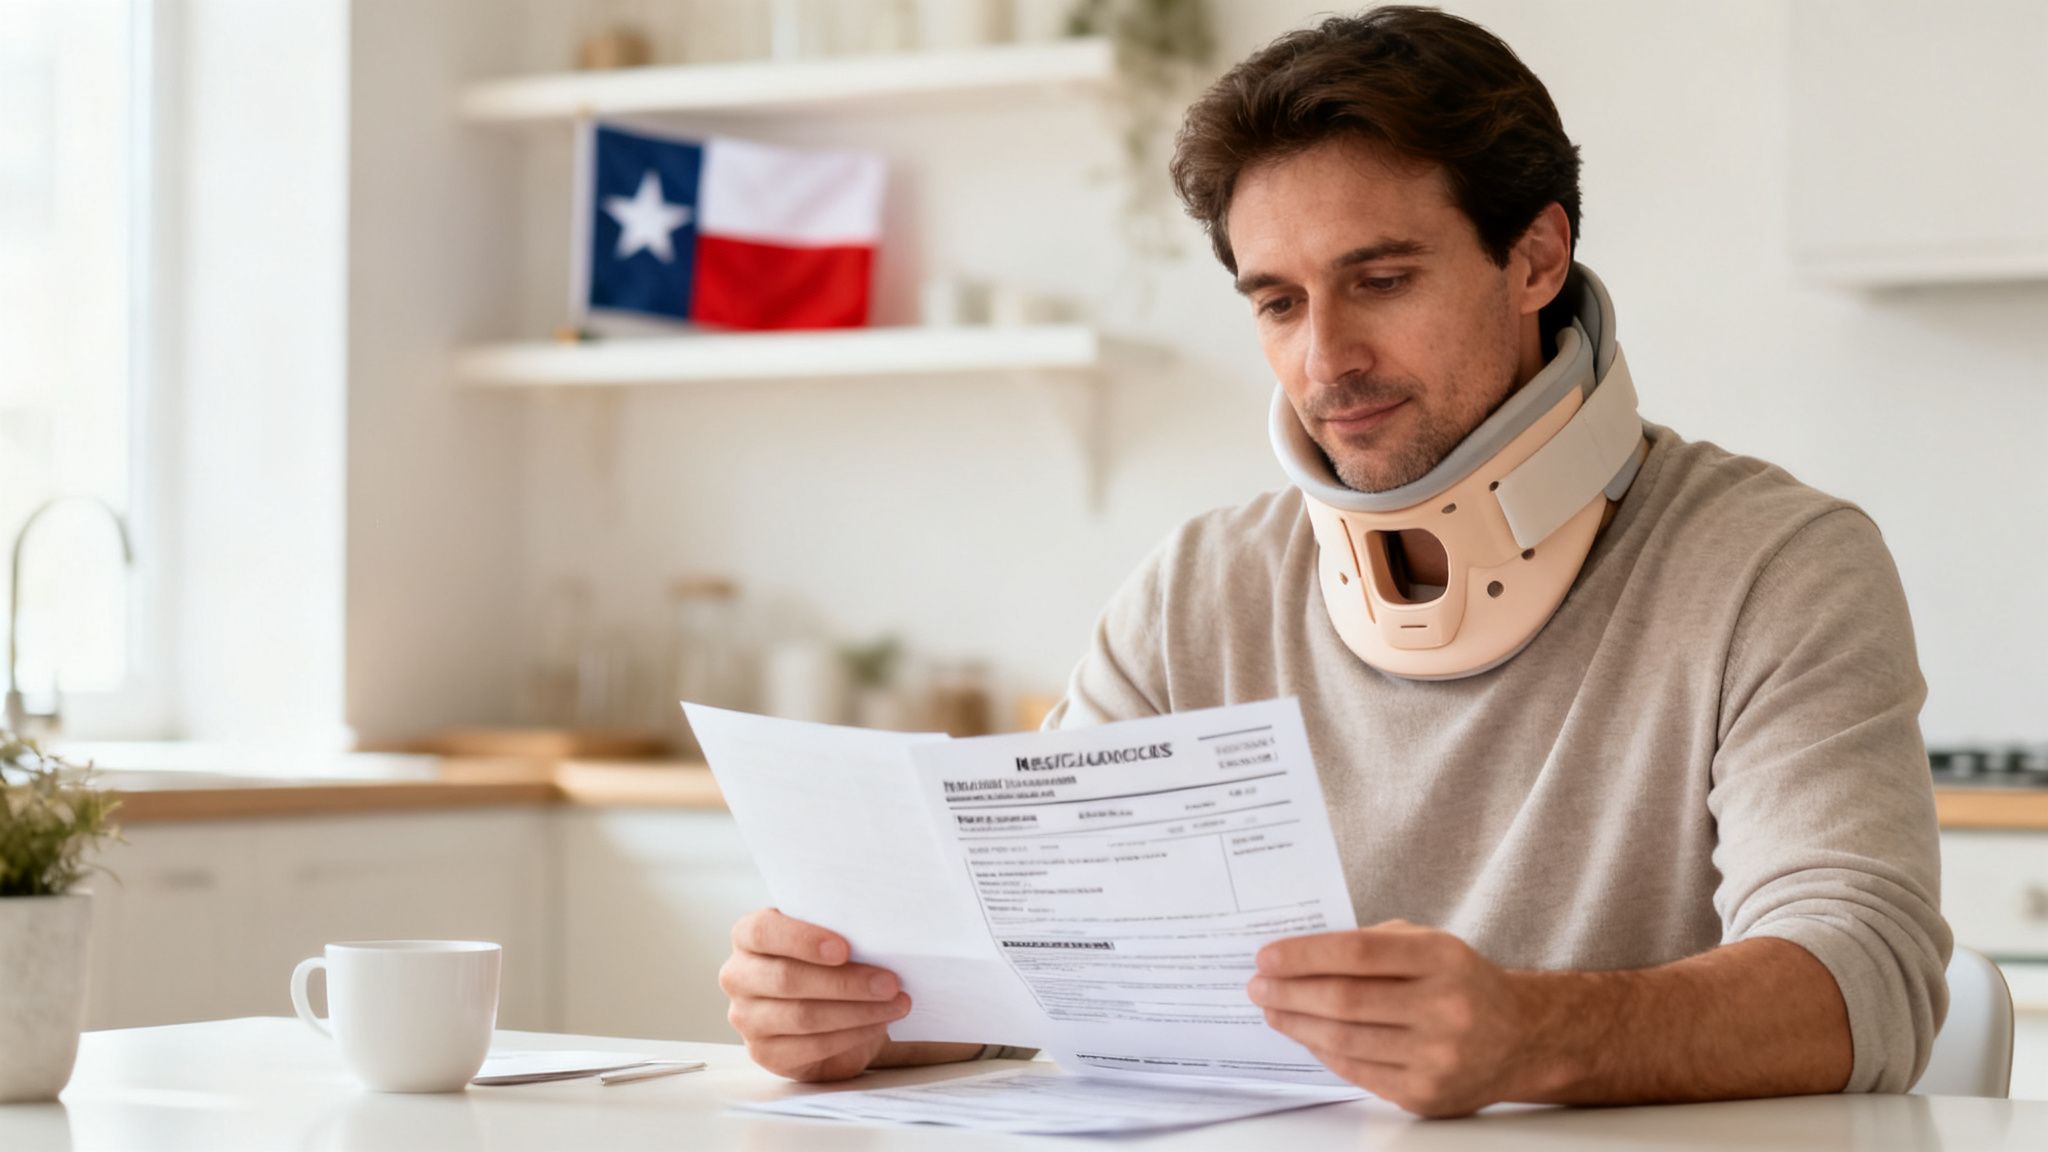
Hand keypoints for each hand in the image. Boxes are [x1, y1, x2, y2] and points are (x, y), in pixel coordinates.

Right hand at [719, 907, 912, 1080]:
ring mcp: (746, 1018)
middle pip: (787, 979)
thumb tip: (877, 937)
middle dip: (845, 982)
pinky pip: (810, 1047)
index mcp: (747, 936)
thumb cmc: (825, 962)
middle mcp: (738, 976)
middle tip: (890, 982)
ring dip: (857, 1011)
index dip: (803, 940)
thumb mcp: (826, 939)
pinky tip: (877, 1025)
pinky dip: (850, 1036)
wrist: (824, 1008)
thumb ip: (837, 933)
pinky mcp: (765, 1053)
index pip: (762, 932)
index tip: (844, 948)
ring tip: (895, 1004)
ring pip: (802, 1016)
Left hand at [1248, 920, 1541, 1116]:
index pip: (1358, 954)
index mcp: (1442, 959)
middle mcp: (1444, 1008)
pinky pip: (1357, 1071)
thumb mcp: (1429, 945)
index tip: (1267, 956)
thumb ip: (1372, 945)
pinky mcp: (1425, 1094)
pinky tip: (1305, 1035)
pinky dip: (1323, 1052)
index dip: (1304, 955)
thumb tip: (1300, 956)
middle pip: (1345, 1001)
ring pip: (1345, 1041)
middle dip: (1289, 993)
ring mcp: (1436, 1057)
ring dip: (1297, 1025)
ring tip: (1272, 1009)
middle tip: (1257, 986)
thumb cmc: (1461, 983)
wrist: (1522, 1038)